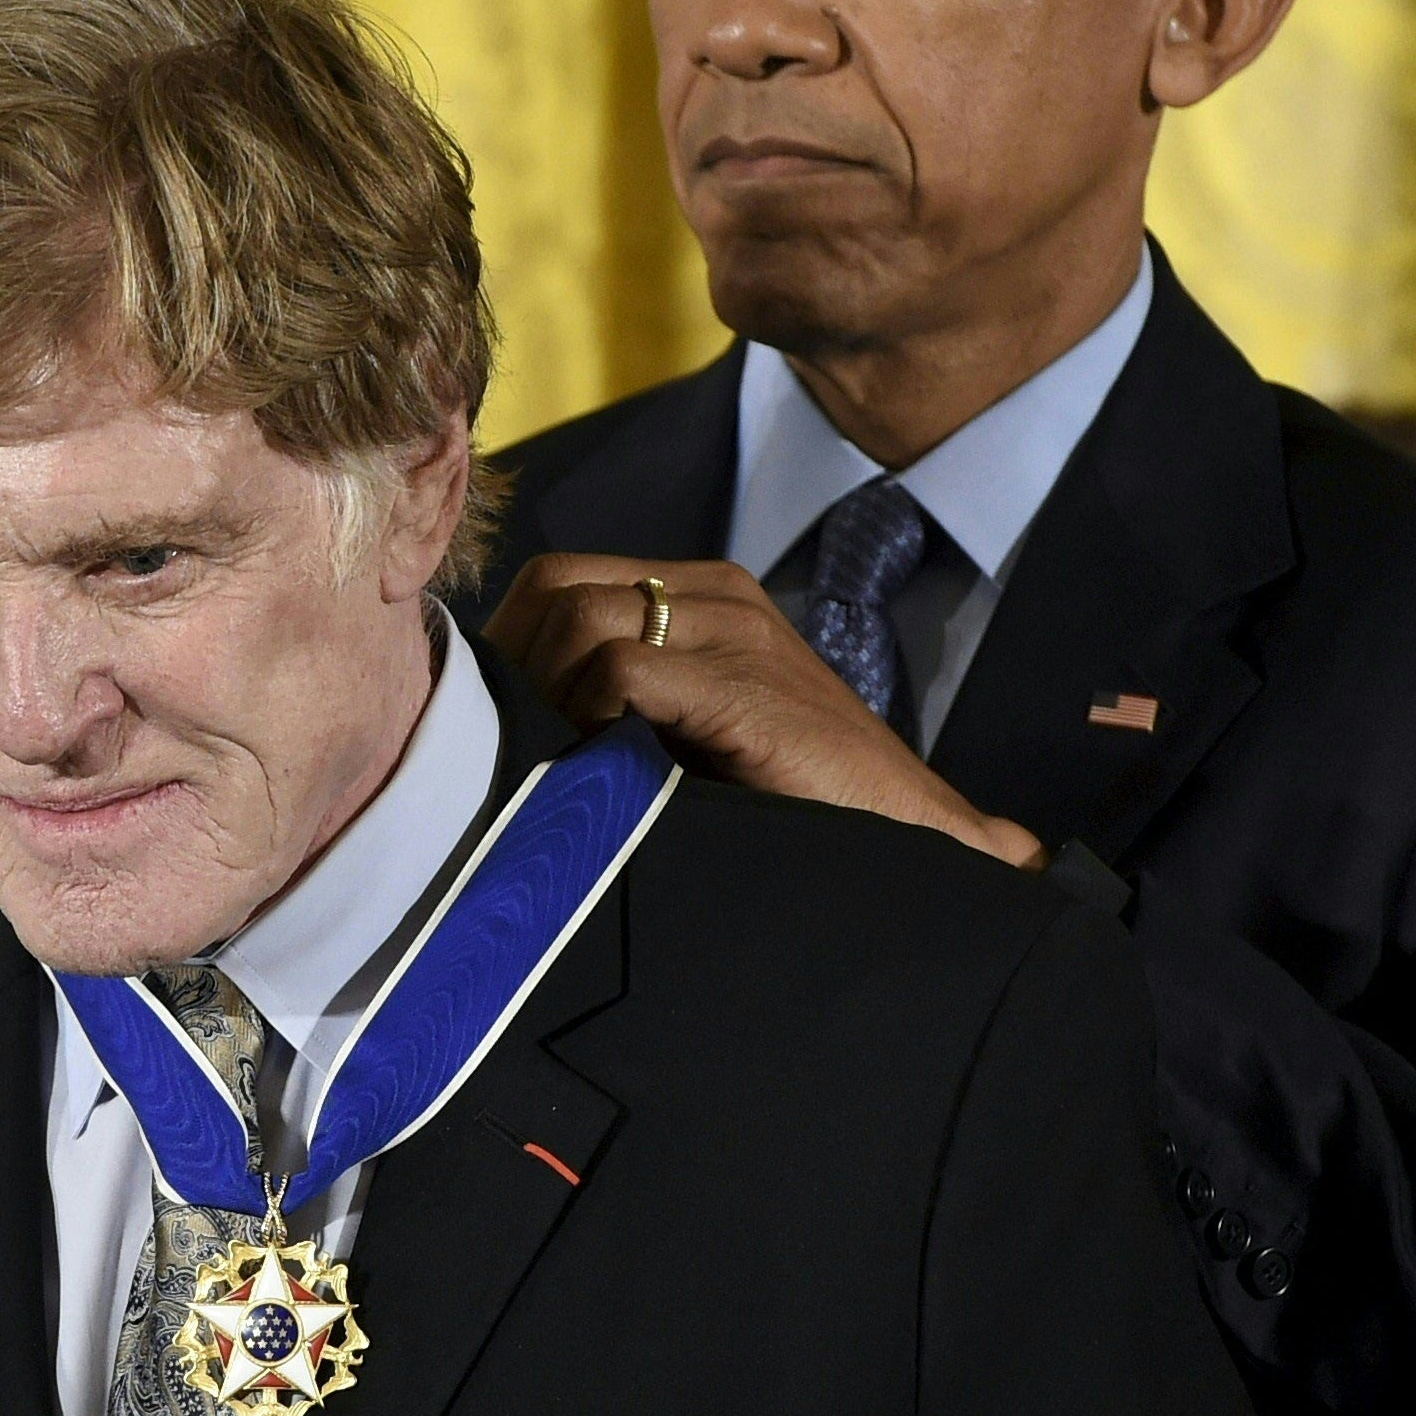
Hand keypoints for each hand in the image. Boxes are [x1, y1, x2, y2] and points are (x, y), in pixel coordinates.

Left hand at [482, 553, 1044, 869]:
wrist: (911, 835)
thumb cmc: (793, 799)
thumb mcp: (693, 730)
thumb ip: (621, 702)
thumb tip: (510, 719)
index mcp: (702, 595)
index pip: (559, 580)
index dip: (514, 648)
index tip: (504, 722)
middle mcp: (717, 596)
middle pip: (554, 587)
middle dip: (517, 664)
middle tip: (515, 742)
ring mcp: (734, 633)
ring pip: (577, 618)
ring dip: (549, 694)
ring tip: (560, 762)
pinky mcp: (744, 686)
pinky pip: (619, 670)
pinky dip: (589, 720)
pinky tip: (605, 774)